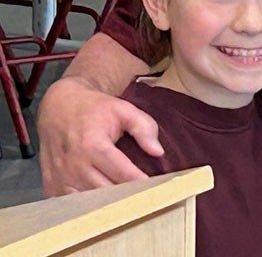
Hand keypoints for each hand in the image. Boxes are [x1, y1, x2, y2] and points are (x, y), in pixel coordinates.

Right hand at [37, 76, 162, 194]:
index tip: (157, 189)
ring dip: (109, 204)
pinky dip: (88, 206)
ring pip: (90, 203)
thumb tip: (158, 152)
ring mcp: (60, 179)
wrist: (58, 107)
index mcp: (93, 145)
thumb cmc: (94, 109)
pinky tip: (103, 203)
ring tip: (127, 202)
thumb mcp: (123, 109)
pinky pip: (73, 205)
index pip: (123, 174)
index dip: (141, 184)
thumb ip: (144, 127)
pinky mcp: (51, 186)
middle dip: (127, 196)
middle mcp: (74, 166)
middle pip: (107, 192)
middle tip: (145, 197)